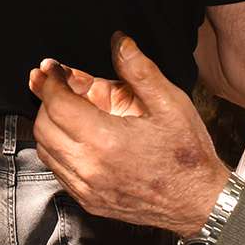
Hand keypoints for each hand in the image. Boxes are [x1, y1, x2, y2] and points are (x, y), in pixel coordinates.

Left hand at [29, 32, 229, 238]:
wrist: (200, 202)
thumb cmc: (187, 154)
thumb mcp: (170, 103)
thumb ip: (138, 69)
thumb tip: (118, 42)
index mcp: (106, 140)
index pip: (57, 105)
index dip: (51, 82)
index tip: (54, 70)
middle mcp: (90, 168)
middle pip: (43, 127)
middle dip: (47, 101)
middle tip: (59, 85)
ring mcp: (87, 189)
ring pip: (45, 151)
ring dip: (49, 125)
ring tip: (66, 108)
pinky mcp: (89, 202)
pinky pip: (58, 172)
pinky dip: (58, 150)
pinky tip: (76, 137)